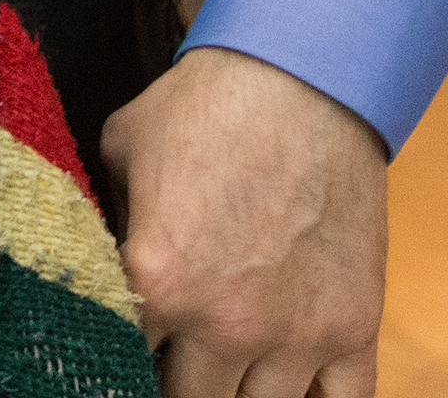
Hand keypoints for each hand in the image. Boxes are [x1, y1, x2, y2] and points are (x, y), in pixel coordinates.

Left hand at [101, 46, 386, 397]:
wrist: (302, 81)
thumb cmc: (202, 109)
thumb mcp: (119, 153)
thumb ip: (105, 223)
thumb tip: (92, 265)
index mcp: (158, 282)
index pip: (120, 361)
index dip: (116, 355)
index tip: (119, 346)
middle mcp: (227, 323)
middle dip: (173, 383)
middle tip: (172, 354)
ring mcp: (297, 334)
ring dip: (237, 391)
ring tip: (221, 365)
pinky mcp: (354, 328)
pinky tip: (285, 383)